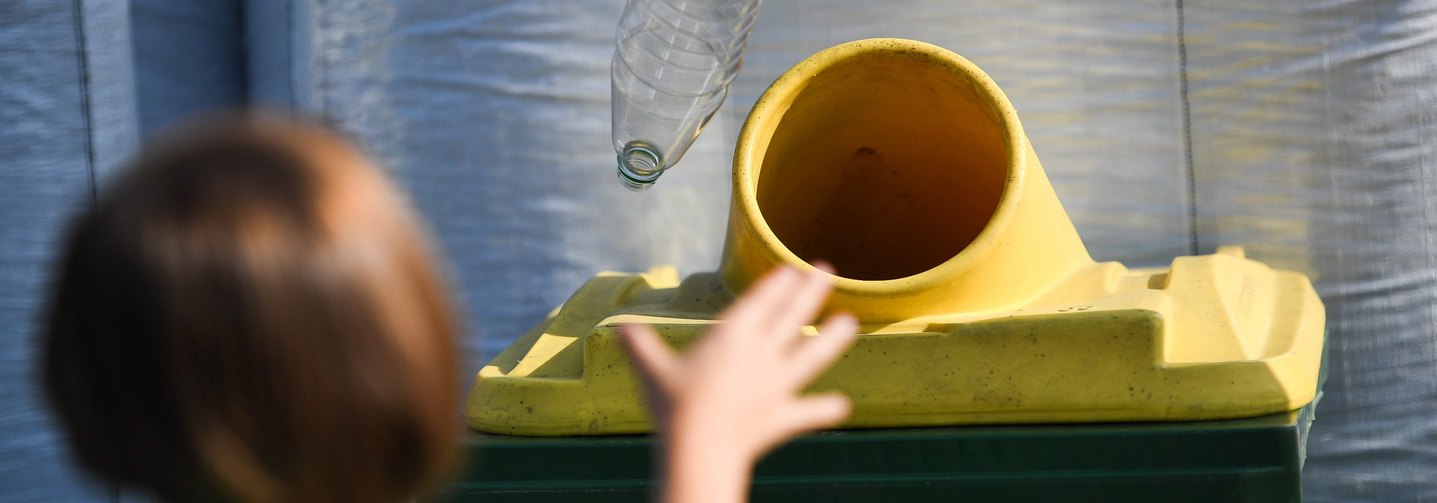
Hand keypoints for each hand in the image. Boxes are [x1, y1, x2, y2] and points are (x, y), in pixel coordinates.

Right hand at [619, 265, 858, 502]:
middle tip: (827, 271)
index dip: (778, 284)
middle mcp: (760, 355)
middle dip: (810, 292)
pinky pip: (809, 411)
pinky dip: (825, 408)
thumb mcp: (649, 370)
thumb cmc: (673, 405)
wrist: (700, 449)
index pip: (761, 302)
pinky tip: (841, 405)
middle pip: (792, 317)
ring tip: (851, 323)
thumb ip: (639, 345)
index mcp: (732, 337)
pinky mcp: (782, 417)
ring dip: (832, 338)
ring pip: (812, 355)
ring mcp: (776, 385)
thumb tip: (619, 326)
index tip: (794, 268)